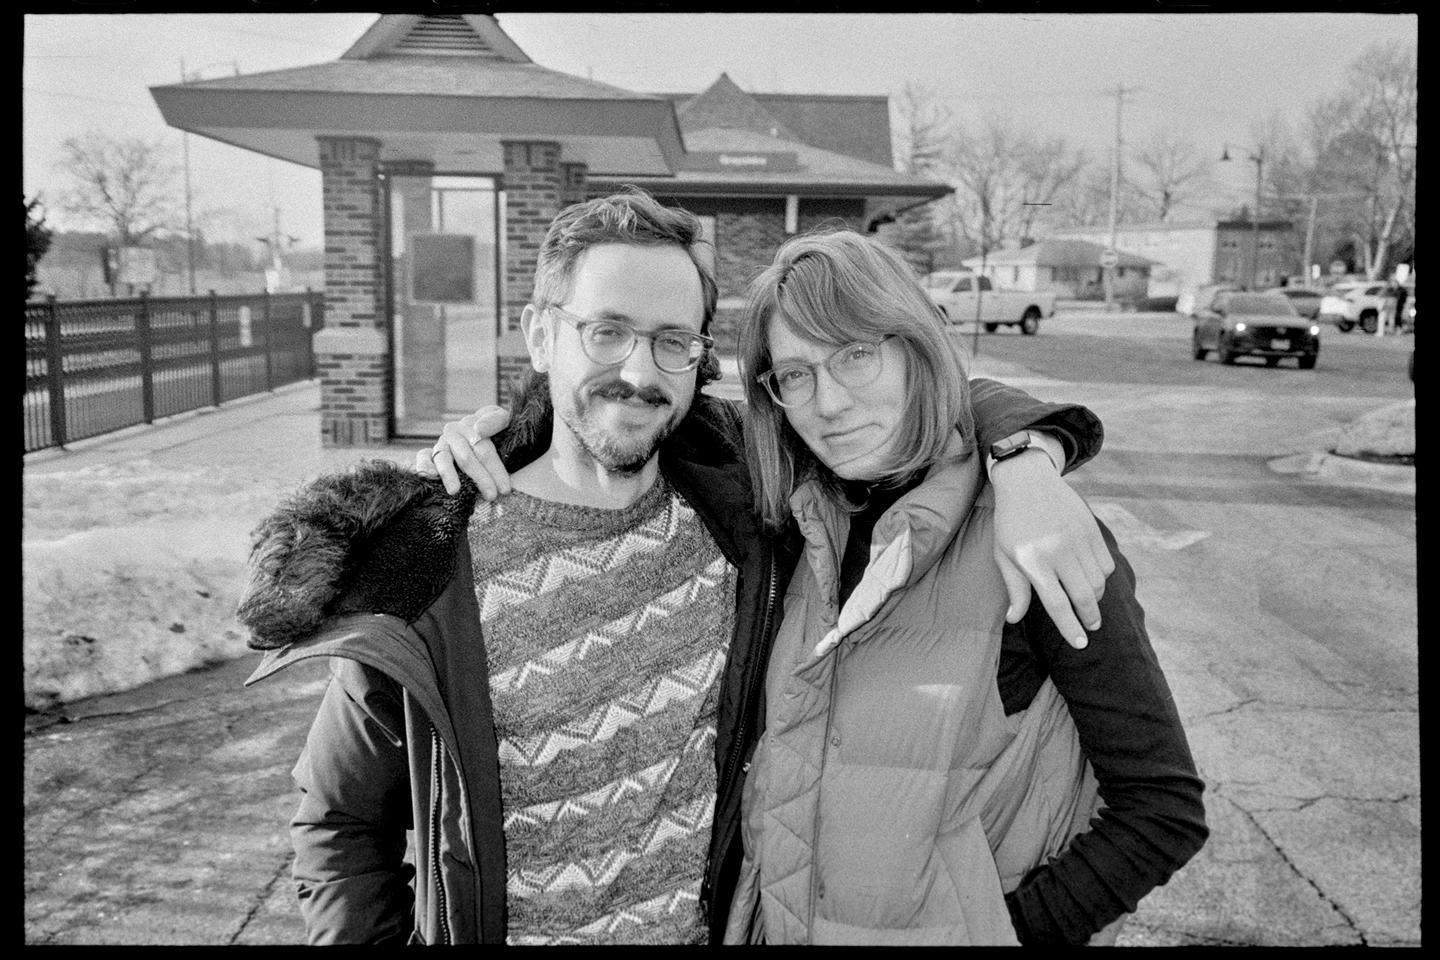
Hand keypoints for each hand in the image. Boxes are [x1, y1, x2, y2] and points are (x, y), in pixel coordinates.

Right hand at [414, 407, 512, 498]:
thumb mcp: (501, 419)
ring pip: (444, 459)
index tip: (505, 489)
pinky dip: (424, 466)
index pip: (483, 449)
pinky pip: (423, 457)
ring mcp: (441, 443)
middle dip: (480, 478)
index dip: (495, 469)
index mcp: (471, 424)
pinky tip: (431, 476)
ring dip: (449, 475)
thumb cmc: (495, 427)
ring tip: (454, 491)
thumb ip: (494, 421)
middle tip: (491, 496)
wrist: (481, 426)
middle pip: (466, 458)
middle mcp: (454, 433)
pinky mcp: (430, 452)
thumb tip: (478, 430)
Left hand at [990, 450, 1113, 647]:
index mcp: (1033, 561)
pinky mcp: (1092, 529)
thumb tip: (1014, 619)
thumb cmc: (1010, 522)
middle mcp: (1058, 552)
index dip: (1070, 628)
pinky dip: (1103, 577)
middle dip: (1090, 618)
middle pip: (1084, 597)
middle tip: (1091, 627)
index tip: (1080, 644)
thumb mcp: (1003, 554)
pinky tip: (1092, 579)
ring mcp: (1078, 539)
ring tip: (1087, 603)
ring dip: (1095, 598)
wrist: (1028, 480)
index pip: (1057, 604)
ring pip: (1098, 582)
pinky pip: (1106, 564)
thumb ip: (1014, 589)